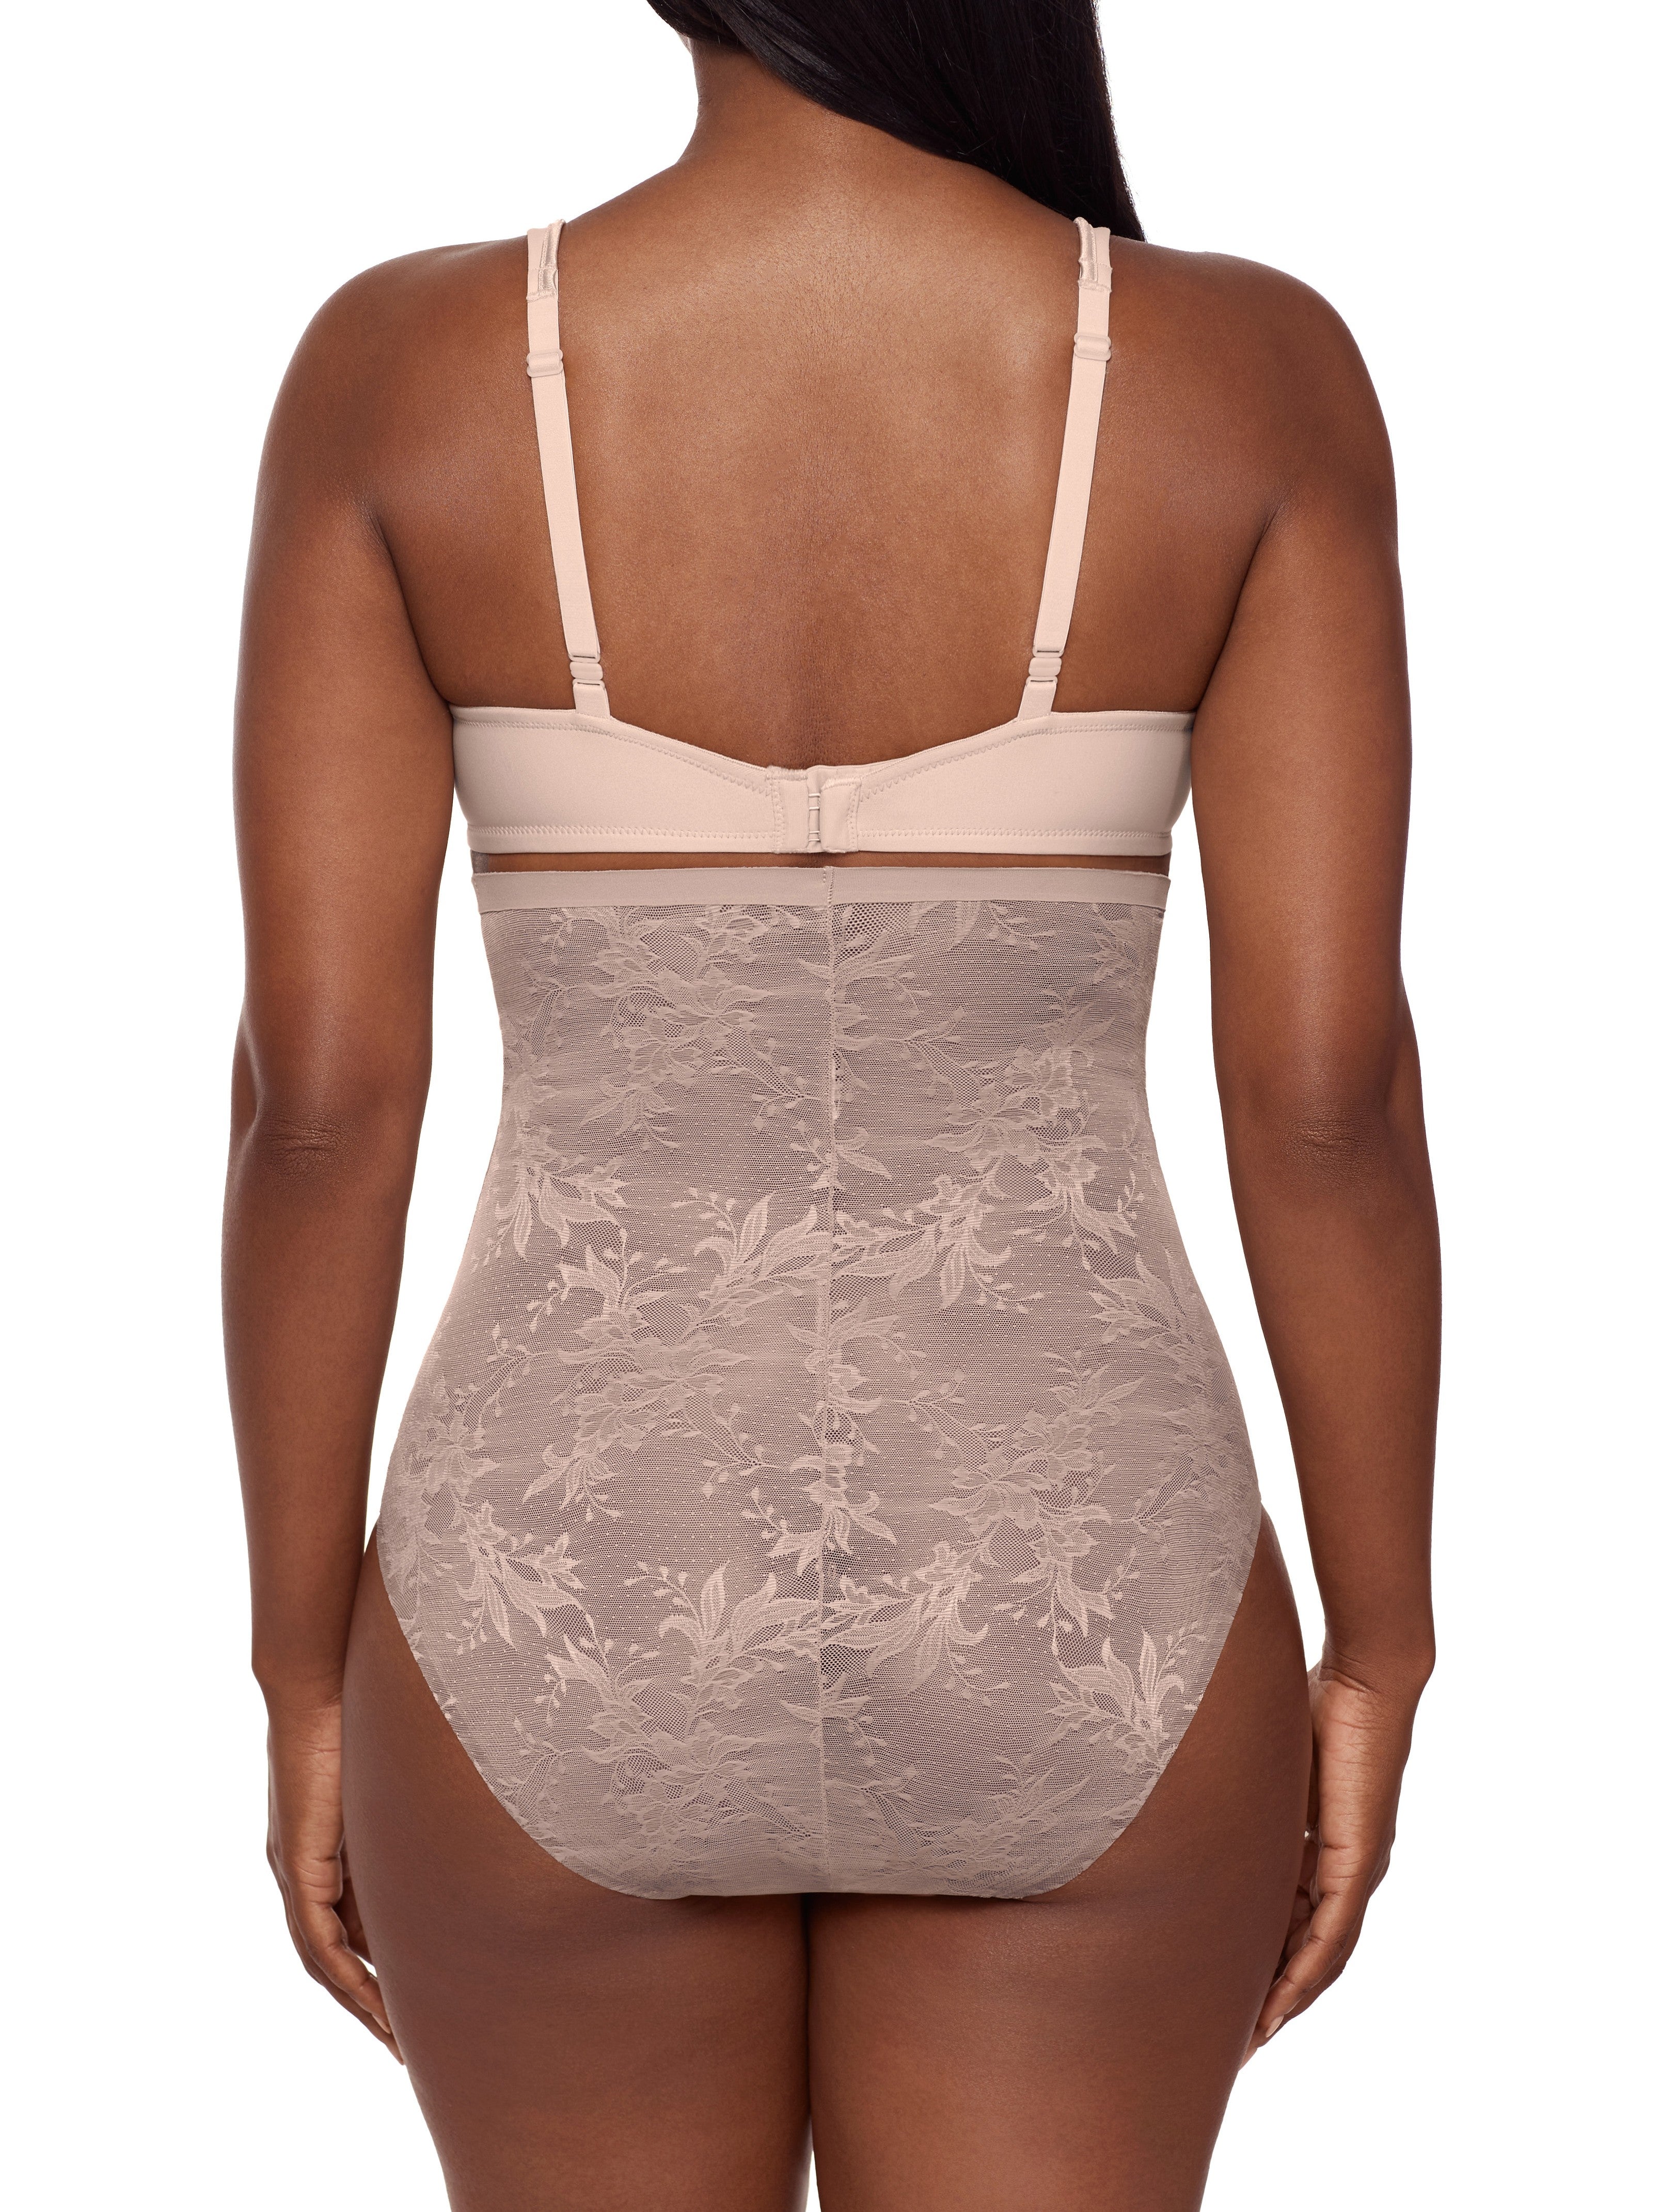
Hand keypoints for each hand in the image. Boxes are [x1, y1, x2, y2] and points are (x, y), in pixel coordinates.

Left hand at [265, 1696, 400, 2060]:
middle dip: (373, 2001)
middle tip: (410, 2043)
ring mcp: (296, 1869)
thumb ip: (421, 1808)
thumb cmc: (364, 1709)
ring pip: (325, 1959)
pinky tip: (374, 2005)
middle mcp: (303, 1867)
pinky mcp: (297, 1866)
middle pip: (336, 1956)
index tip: (420, 2000)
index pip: (353, 1925)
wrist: (319, 1680)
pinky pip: (318, 1941)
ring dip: (362, 2004)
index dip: (383, 1966)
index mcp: (327, 1848)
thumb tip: (477, 1818)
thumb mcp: (399, 1778)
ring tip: (398, 2042)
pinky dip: (346, 1978)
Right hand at [1244, 1660, 1423, 2059]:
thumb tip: (1190, 1800)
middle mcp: (1347, 1868)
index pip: (1296, 1922)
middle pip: (1312, 1953)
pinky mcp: (1358, 1860)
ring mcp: (1357, 1868)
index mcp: (1325, 1846)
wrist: (1368, 1678)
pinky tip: (1283, 2003)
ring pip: (1323, 1955)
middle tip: (1240, 2041)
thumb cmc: (1318, 1702)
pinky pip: (1333, 1933)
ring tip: (1255, 2038)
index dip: (1267, 1963)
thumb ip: (1243, 1798)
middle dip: (1276, 1999)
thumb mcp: (1266, 1768)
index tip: (1233, 1997)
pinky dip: (1308, 1973)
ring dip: (1289, 1999)